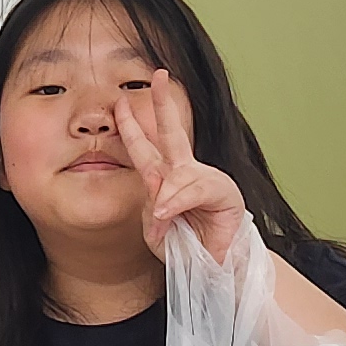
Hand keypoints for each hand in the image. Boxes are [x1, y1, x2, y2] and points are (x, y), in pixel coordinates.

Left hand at [116, 72, 248, 262]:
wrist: (213, 269)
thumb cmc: (184, 247)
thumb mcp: (155, 227)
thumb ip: (150, 207)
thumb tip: (155, 190)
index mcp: (166, 177)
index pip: (146, 147)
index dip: (132, 125)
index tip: (120, 102)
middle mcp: (186, 172)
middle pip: (172, 132)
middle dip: (164, 103)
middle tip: (158, 76)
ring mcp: (206, 179)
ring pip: (178, 173)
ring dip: (166, 196)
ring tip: (161, 216)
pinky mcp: (225, 193)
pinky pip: (194, 190)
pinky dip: (179, 201)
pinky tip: (170, 211)